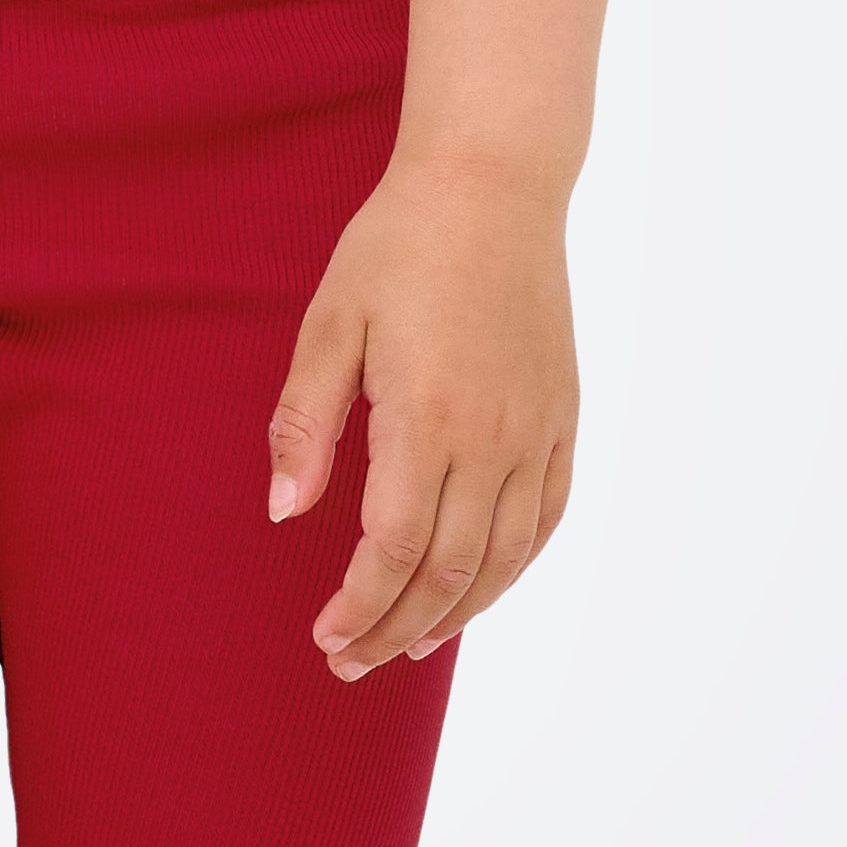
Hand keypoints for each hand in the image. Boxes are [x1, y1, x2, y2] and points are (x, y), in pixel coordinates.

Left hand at [265, 157, 578, 679]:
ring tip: (409, 643)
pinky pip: (549, 516)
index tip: (325, 637)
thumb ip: (305, 424)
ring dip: (456, 613)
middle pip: (447, 570)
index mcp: (427, 416)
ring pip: (505, 556)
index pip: (394, 548)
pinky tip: (480, 590)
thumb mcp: (330, 323)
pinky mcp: (564, 417)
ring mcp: (537, 430)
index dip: (359, 606)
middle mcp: (493, 436)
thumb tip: (283, 514)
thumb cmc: (399, 245)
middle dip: (395, 627)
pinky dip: (514, 567)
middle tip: (351, 661)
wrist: (494, 185)